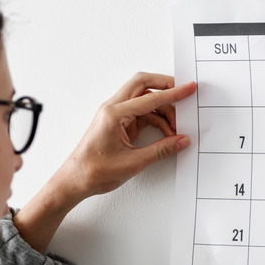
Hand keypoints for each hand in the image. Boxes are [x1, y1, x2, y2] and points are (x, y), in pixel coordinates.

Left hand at [55, 72, 196, 200]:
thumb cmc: (94, 171)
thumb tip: (181, 141)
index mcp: (114, 114)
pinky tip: (165, 133)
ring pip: (143, 99)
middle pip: (143, 84)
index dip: (173, 93)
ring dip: (161, 109)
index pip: (150, 97)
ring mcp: (114, 114)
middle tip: (183, 94)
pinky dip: (155, 119)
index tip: (189, 88)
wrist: (75, 180)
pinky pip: (140, 113)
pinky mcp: (117, 123)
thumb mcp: (133, 162)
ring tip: (176, 128)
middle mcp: (113, 108)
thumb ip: (161, 150)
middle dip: (165, 87)